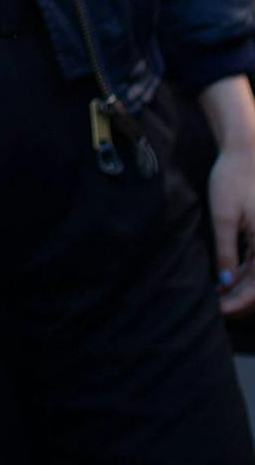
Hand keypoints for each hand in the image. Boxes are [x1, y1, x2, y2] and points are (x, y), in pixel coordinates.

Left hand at [200, 76, 254, 315]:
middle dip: (241, 300)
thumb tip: (225, 283)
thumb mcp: (223, 216)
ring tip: (220, 295)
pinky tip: (228, 278)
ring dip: (244, 289)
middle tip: (217, 307)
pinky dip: (246, 274)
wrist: (247, 154)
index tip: (218, 310)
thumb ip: (225, 251)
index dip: (238, 304)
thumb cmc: (233, 180)